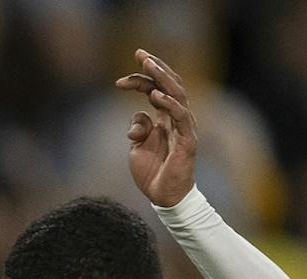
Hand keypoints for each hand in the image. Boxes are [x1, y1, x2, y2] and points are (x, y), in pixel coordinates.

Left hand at [116, 50, 197, 207]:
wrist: (164, 197)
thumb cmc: (152, 172)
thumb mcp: (137, 147)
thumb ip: (137, 128)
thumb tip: (137, 117)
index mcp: (164, 117)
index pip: (155, 89)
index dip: (139, 81)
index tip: (119, 80)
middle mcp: (177, 118)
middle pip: (170, 84)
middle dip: (155, 67)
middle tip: (140, 53)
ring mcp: (184, 127)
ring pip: (178, 94)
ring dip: (162, 78)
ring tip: (148, 65)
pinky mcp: (188, 140)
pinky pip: (181, 117)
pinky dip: (169, 104)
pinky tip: (155, 96)